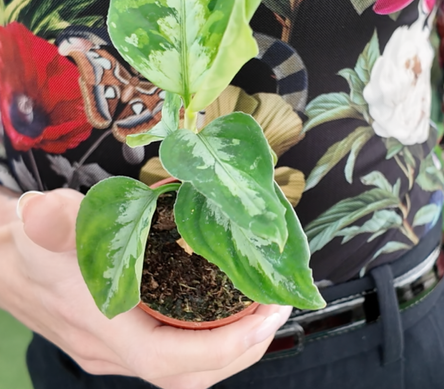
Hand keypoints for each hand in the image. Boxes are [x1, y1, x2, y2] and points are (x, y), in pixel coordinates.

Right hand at [0, 188, 291, 388]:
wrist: (11, 264)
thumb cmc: (30, 247)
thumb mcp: (41, 226)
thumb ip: (51, 220)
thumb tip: (42, 210)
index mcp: (105, 330)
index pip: (170, 361)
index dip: (224, 347)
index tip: (267, 316)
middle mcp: (116, 352)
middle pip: (189, 375)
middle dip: (242, 350)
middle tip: (278, 307)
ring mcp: (121, 350)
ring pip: (187, 369)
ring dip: (232, 347)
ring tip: (263, 310)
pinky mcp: (126, 339)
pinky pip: (177, 351)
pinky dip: (210, 338)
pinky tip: (229, 308)